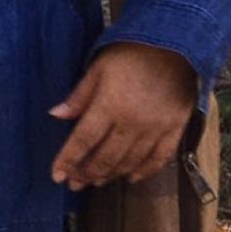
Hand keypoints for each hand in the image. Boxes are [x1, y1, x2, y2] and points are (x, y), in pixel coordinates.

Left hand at [51, 43, 199, 190]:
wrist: (173, 47)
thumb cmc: (129, 54)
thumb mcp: (97, 68)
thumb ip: (78, 96)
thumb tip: (55, 115)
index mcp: (109, 106)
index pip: (83, 140)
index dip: (68, 160)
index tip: (56, 175)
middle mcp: (132, 122)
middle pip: (105, 156)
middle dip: (86, 173)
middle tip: (74, 183)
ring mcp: (156, 128)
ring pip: (130, 161)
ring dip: (111, 174)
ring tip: (95, 181)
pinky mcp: (175, 129)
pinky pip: (159, 158)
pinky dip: (145, 171)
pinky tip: (131, 178)